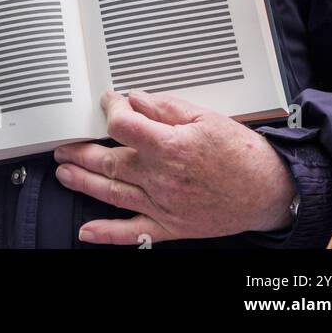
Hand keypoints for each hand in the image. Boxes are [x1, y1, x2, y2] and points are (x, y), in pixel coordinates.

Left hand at [54, 87, 296, 244]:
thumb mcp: (204, 117)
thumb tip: (135, 99)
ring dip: (84, 181)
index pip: (123, 126)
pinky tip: (86, 231)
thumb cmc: (240, 153)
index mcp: (170, 147)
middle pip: (110, 161)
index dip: (110, 110)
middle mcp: (162, 178)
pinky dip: (107, 234)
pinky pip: (133, 232)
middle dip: (82, 150)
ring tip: (63, 171)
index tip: (109, 102)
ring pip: (113, 192)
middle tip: (64, 143)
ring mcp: (164, 205)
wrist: (267, 190)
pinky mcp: (171, 226)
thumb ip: (165, 108)